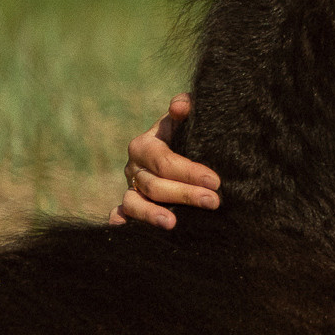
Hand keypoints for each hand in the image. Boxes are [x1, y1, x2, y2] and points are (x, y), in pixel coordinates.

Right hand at [109, 95, 219, 229]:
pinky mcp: (130, 206)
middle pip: (154, 184)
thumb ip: (185, 108)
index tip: (215, 181)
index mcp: (145, 145)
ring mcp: (131, 189)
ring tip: (172, 224)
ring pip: (134, 203)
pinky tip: (123, 228)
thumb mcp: (186, 121)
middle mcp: (134, 168)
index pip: (164, 160)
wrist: (180, 150)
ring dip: (151, 214)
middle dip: (184, 194)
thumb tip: (181, 106)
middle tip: (213, 202)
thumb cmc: (186, 134)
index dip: (189, 171)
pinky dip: (119, 221)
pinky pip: (121, 214)